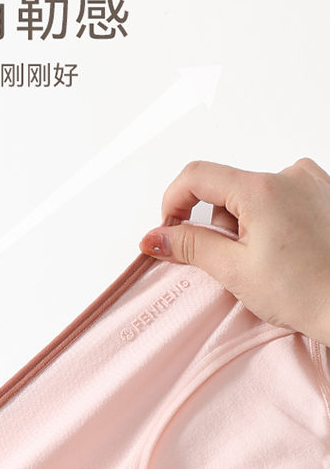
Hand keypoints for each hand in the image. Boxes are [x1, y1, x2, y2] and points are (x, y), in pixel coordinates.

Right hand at [139, 157, 329, 346]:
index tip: (169, 229)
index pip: (196, 176)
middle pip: (226, 190)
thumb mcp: (235, 271)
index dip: (173, 202)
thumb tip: (156, 237)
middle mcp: (289, 175)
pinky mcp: (325, 193)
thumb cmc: (308, 293)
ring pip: (254, 197)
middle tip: (238, 262)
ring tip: (270, 261)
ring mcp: (311, 182)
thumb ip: (190, 247)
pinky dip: (273, 222)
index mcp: (262, 190)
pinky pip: (281, 198)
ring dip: (248, 226)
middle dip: (221, 226)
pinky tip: (287, 251)